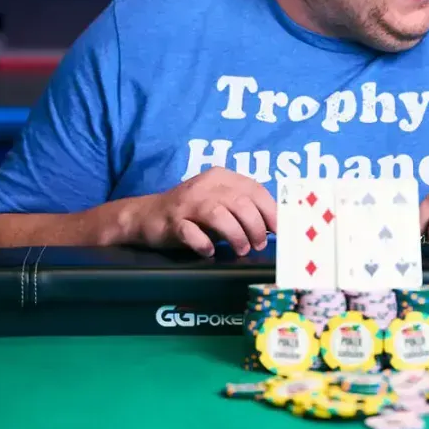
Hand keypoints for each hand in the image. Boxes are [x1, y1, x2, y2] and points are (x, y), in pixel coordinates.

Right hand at [129, 167, 276, 256]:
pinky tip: (209, 251)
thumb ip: (244, 208)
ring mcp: (187, 203)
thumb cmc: (193, 212)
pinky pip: (191, 233)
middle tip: (258, 244)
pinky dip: (204, 244)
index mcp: (221, 177)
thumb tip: (275, 225)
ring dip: (235, 235)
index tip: (280, 230)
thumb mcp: (220, 202)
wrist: (147, 215)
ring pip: (219, 215)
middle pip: (240, 202)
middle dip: (255, 226)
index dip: (271, 210)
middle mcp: (205, 186)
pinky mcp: (172, 222)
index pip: (254, 189)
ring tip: (241, 249)